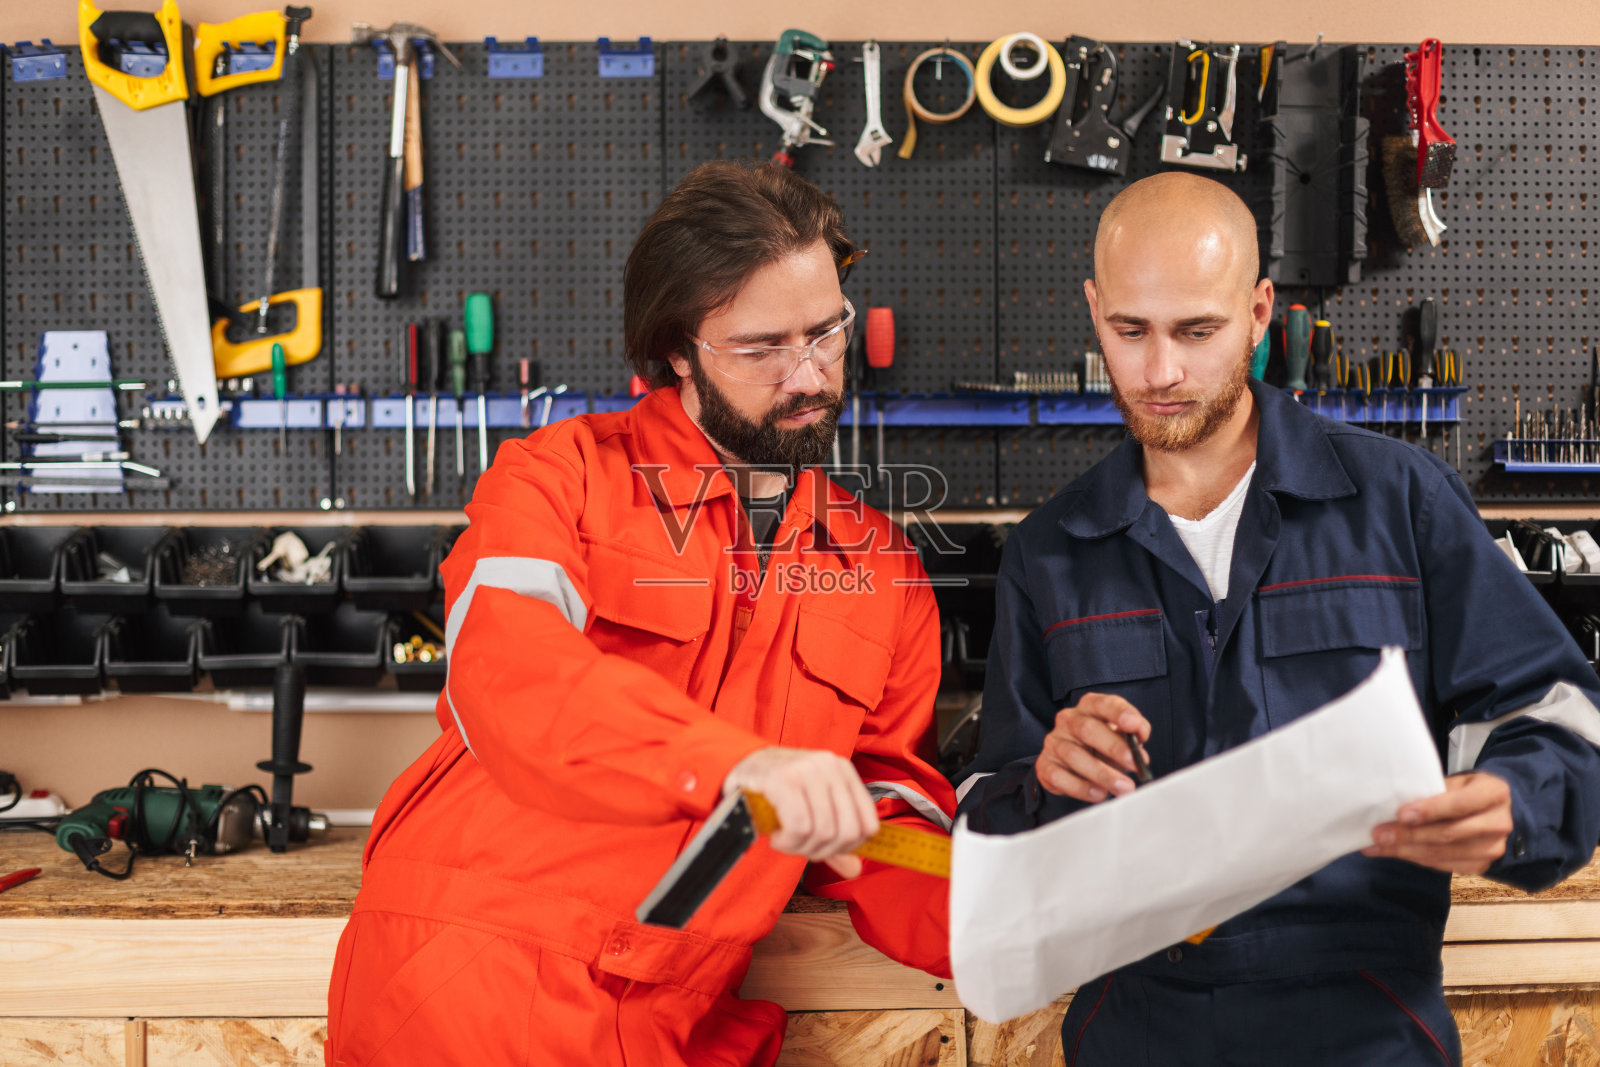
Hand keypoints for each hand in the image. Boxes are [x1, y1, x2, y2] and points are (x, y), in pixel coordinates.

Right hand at [723, 747, 878, 878]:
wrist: (739, 768)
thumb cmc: (776, 790)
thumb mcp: (812, 811)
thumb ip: (834, 842)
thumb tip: (854, 870)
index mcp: (844, 771)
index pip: (868, 824)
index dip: (848, 848)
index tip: (825, 848)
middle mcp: (830, 766)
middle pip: (847, 833)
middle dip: (822, 851)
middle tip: (800, 846)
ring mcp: (808, 770)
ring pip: (823, 832)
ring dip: (800, 848)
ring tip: (785, 839)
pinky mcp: (783, 779)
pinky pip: (799, 827)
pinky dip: (787, 842)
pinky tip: (776, 836)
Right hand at [1035, 693, 1149, 803]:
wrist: (1074, 766)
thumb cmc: (1102, 747)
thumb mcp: (1121, 737)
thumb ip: (1134, 735)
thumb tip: (1139, 743)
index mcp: (1089, 707)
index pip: (1103, 704)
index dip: (1119, 713)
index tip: (1134, 725)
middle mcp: (1068, 720)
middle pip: (1087, 729)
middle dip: (1113, 747)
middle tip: (1134, 764)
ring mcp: (1054, 742)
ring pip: (1074, 756)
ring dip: (1102, 774)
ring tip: (1124, 787)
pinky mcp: (1045, 765)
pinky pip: (1060, 777)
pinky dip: (1082, 788)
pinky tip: (1099, 794)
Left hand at [1362, 772, 1514, 874]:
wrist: (1495, 812)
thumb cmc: (1467, 791)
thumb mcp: (1457, 781)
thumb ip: (1434, 791)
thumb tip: (1394, 805)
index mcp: (1494, 793)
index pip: (1460, 804)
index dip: (1430, 811)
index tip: (1401, 815)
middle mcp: (1499, 823)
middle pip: (1449, 833)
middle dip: (1409, 835)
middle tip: (1379, 834)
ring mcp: (1492, 848)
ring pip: (1442, 853)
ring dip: (1405, 851)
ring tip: (1376, 846)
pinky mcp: (1481, 866)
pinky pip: (1442, 865)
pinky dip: (1414, 858)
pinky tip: (1392, 852)